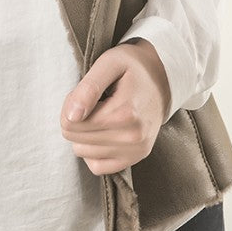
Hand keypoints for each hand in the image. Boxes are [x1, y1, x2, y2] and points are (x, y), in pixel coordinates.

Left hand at [60, 38, 170, 174]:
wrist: (162, 80)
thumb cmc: (132, 68)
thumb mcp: (109, 63)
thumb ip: (89, 88)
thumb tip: (71, 117)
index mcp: (126, 113)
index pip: (71, 122)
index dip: (69, 105)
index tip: (83, 93)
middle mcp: (133, 137)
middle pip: (75, 138)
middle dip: (75, 119)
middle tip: (92, 102)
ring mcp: (135, 151)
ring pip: (83, 152)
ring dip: (83, 134)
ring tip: (99, 114)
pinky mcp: (134, 159)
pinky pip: (97, 167)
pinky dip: (92, 151)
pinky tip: (101, 132)